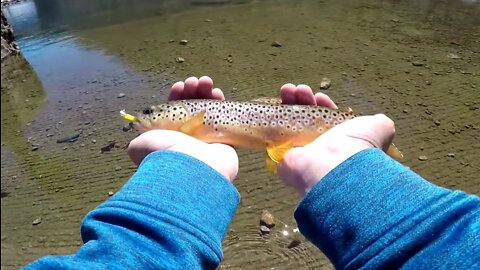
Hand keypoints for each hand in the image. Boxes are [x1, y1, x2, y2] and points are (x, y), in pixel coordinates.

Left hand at [127, 76, 237, 181]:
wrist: (192, 169)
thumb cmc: (165, 154)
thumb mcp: (141, 143)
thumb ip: (141, 134)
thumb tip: (140, 128)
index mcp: (168, 139)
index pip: (172, 113)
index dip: (176, 98)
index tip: (179, 86)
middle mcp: (187, 139)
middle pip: (191, 109)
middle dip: (192, 93)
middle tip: (193, 82)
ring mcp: (206, 141)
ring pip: (207, 111)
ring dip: (206, 94)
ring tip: (206, 82)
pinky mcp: (224, 142)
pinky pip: (224, 119)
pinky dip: (221, 104)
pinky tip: (217, 92)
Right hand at [278, 84, 395, 195]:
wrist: (332, 167)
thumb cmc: (356, 146)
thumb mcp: (379, 128)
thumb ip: (379, 124)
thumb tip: (380, 123)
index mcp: (341, 139)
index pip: (328, 118)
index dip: (323, 104)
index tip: (320, 96)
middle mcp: (321, 145)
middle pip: (308, 117)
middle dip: (304, 100)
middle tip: (300, 90)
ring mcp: (301, 150)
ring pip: (292, 121)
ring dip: (291, 102)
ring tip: (288, 89)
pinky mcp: (284, 155)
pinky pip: (278, 134)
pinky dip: (276, 117)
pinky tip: (280, 101)